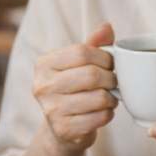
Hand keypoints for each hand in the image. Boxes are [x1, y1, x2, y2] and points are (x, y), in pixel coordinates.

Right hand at [32, 22, 118, 153]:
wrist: (62, 127)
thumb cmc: (73, 88)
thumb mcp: (79, 64)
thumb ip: (94, 44)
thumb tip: (107, 26)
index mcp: (43, 64)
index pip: (82, 52)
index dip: (104, 57)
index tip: (110, 65)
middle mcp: (42, 85)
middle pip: (91, 75)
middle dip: (111, 79)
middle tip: (113, 83)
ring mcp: (51, 109)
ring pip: (99, 97)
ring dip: (112, 98)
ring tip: (108, 98)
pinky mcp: (64, 129)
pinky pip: (100, 117)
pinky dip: (108, 114)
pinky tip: (101, 112)